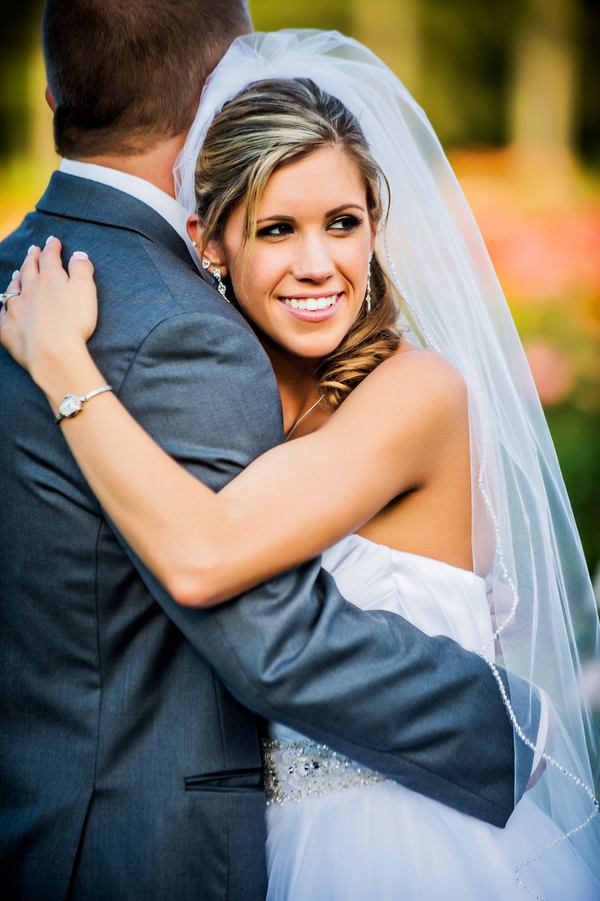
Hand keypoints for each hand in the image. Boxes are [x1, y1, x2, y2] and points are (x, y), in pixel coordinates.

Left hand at [0, 238, 96, 383]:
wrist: (53, 352)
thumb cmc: (74, 321)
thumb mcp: (86, 290)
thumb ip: (82, 269)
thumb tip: (78, 254)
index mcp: (50, 279)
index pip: (50, 258)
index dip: (52, 248)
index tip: (53, 241)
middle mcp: (29, 290)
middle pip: (29, 270)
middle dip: (32, 258)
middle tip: (34, 250)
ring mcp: (16, 309)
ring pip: (13, 289)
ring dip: (16, 279)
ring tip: (17, 273)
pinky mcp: (8, 330)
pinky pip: (2, 314)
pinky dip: (4, 308)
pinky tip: (5, 307)